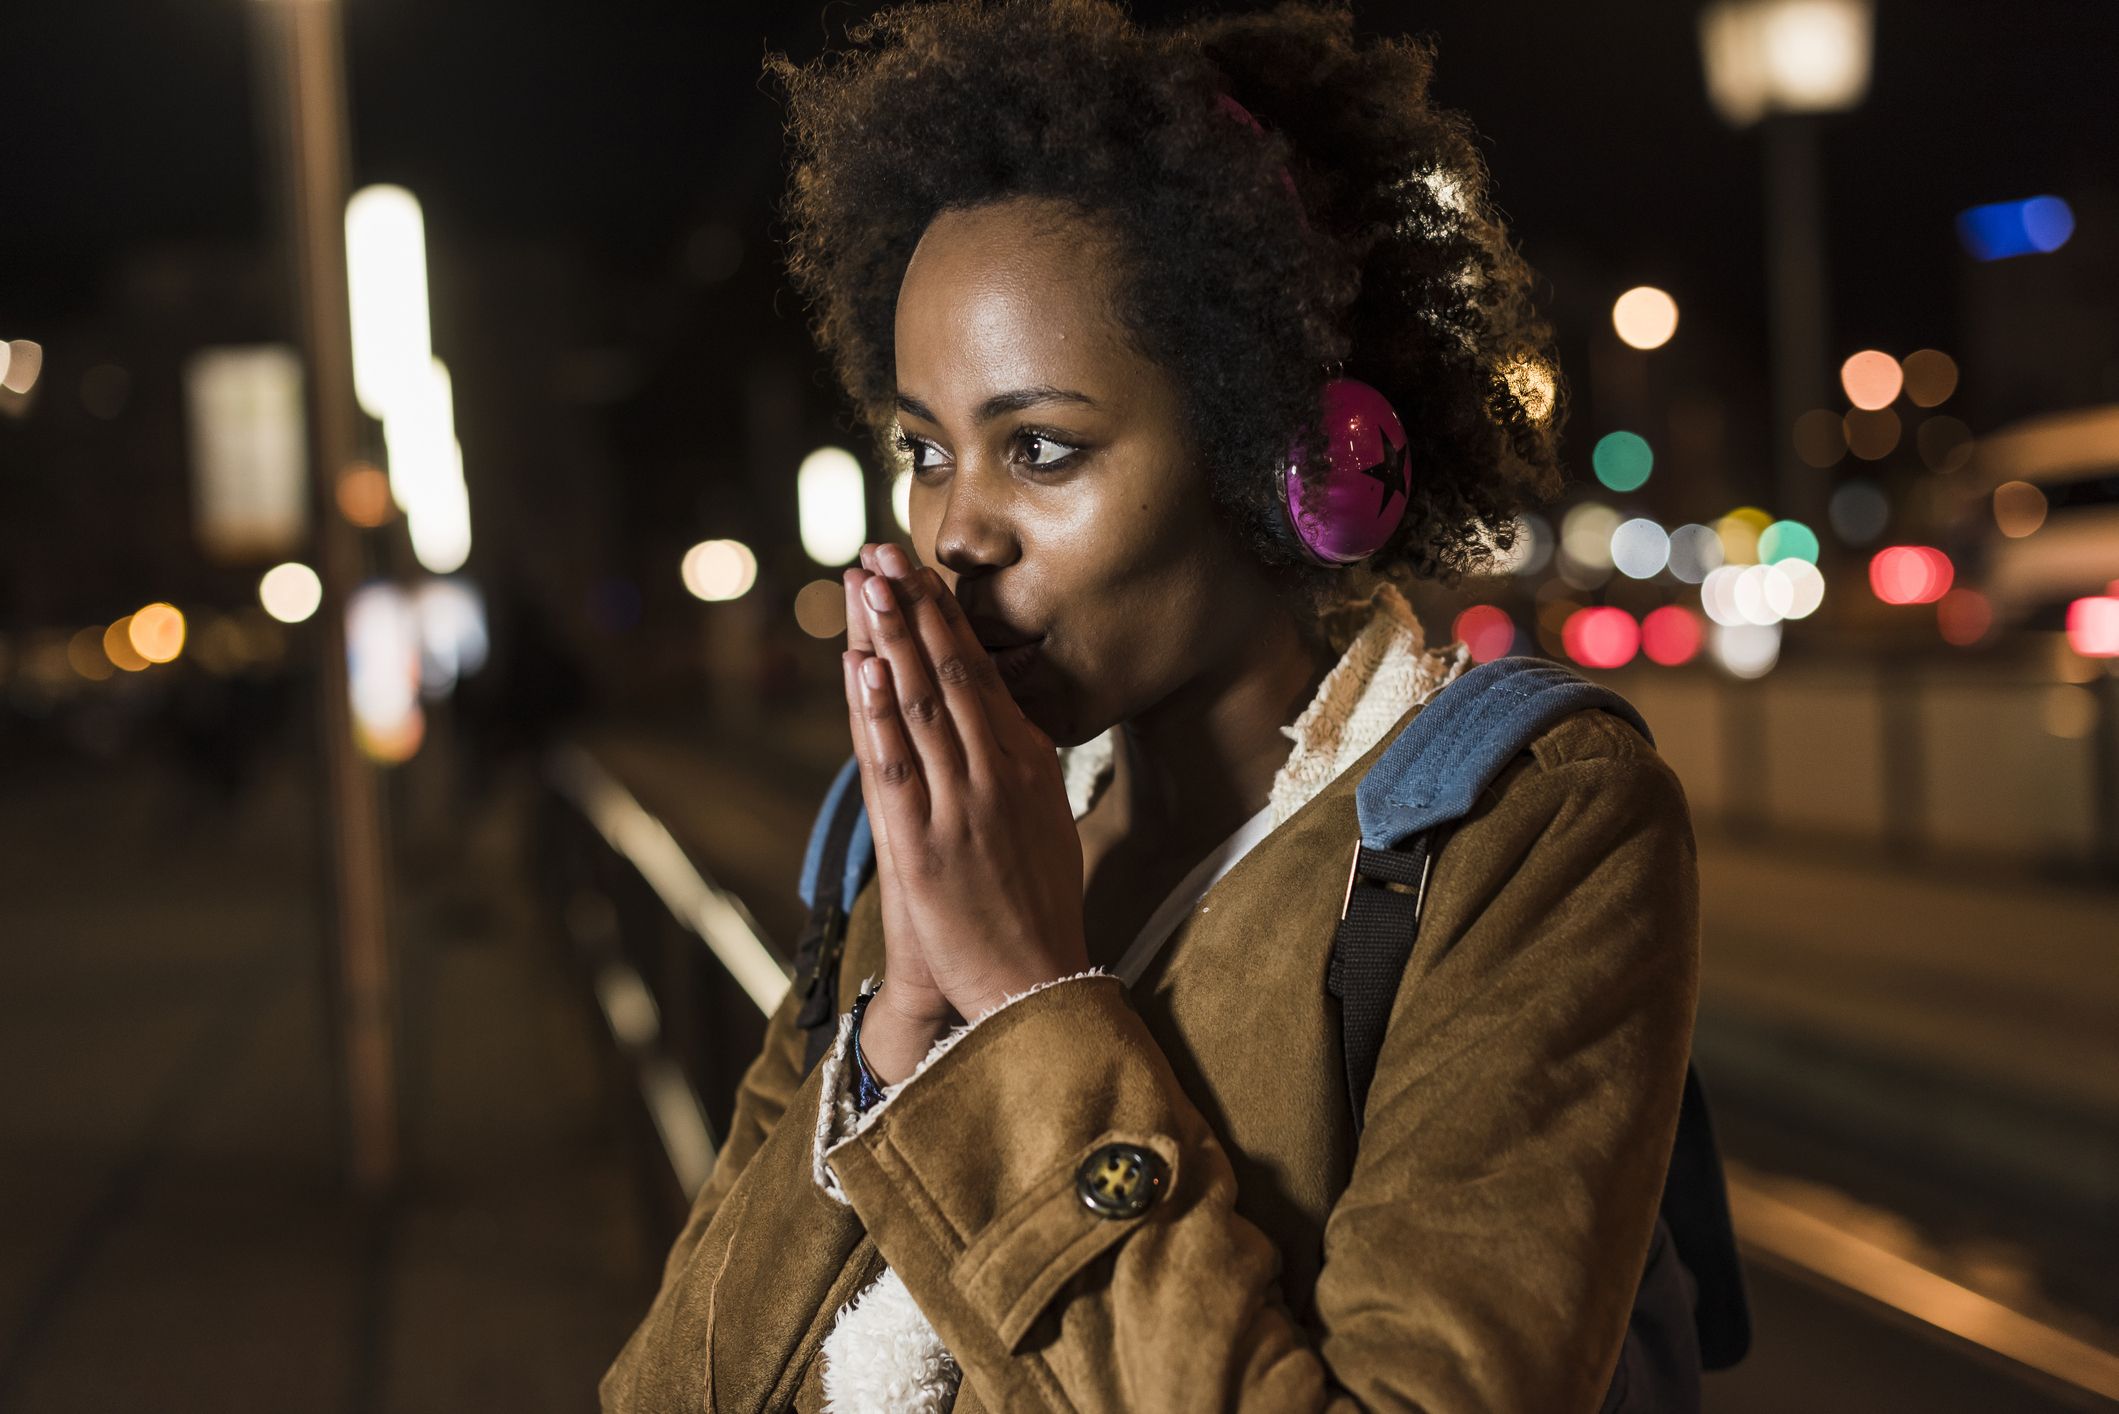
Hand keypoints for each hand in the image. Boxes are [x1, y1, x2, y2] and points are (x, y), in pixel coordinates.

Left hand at [843, 543, 1088, 1026]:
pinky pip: (895, 768)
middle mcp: (996, 775)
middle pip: (949, 674)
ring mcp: (960, 808)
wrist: (1034, 988)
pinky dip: (877, 713)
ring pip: (921, 706)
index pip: (981, 671)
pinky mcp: (923, 848)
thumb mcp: (1046, 822)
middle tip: (881, 552)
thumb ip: (1023, 765)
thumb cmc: (1036, 909)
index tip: (916, 571)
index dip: (943, 617)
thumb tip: (1004, 715)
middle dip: (911, 608)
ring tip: (866, 583)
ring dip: (890, 638)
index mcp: (1028, 764)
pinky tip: (862, 667)